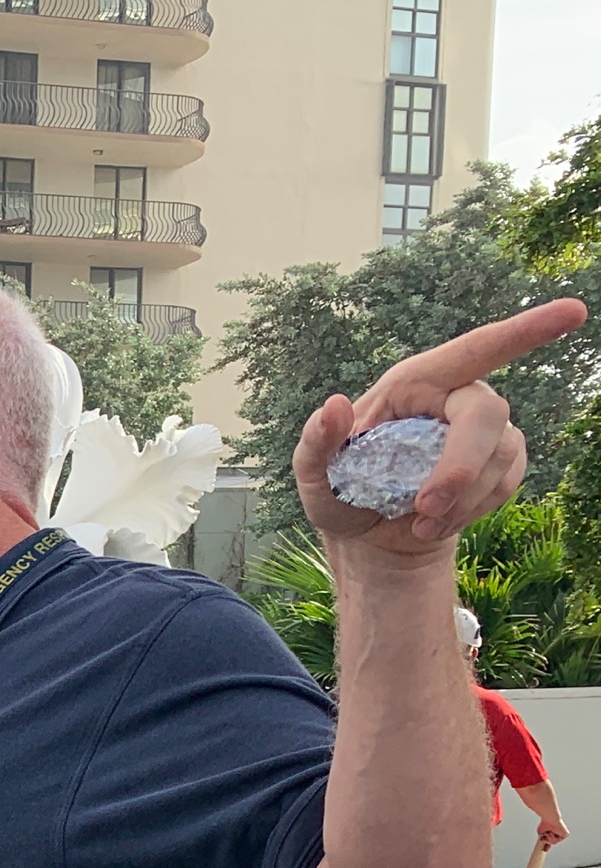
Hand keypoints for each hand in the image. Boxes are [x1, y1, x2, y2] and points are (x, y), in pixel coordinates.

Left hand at [294, 299, 587, 558]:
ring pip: (499, 456)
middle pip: (486, 415)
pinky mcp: (503, 462)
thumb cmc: (340, 492)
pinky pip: (506, 483)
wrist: (370, 534)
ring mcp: (487, 429)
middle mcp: (458, 397)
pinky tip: (436, 522)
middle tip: (426, 507)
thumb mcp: (312, 475)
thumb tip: (335, 405)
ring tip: (417, 521)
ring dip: (459, 499)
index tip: (574, 312)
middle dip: (461, 465)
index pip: (476, 348)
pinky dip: (469, 510)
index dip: (525, 330)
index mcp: (415, 382)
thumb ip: (316, 442)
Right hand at [541, 817, 570, 847]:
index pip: (551, 841)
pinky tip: (553, 832)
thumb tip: (542, 841)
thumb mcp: (540, 832)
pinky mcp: (565, 835)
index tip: (545, 850)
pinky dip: (553, 837)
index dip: (547, 846)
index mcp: (553, 833)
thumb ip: (541, 838)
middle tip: (547, 834)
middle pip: (552, 843)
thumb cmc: (545, 823)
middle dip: (548, 840)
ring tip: (549, 832)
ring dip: (549, 838)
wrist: (550, 819)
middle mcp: (558, 834)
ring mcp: (562, 835)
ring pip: (554, 843)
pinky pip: (557, 841)